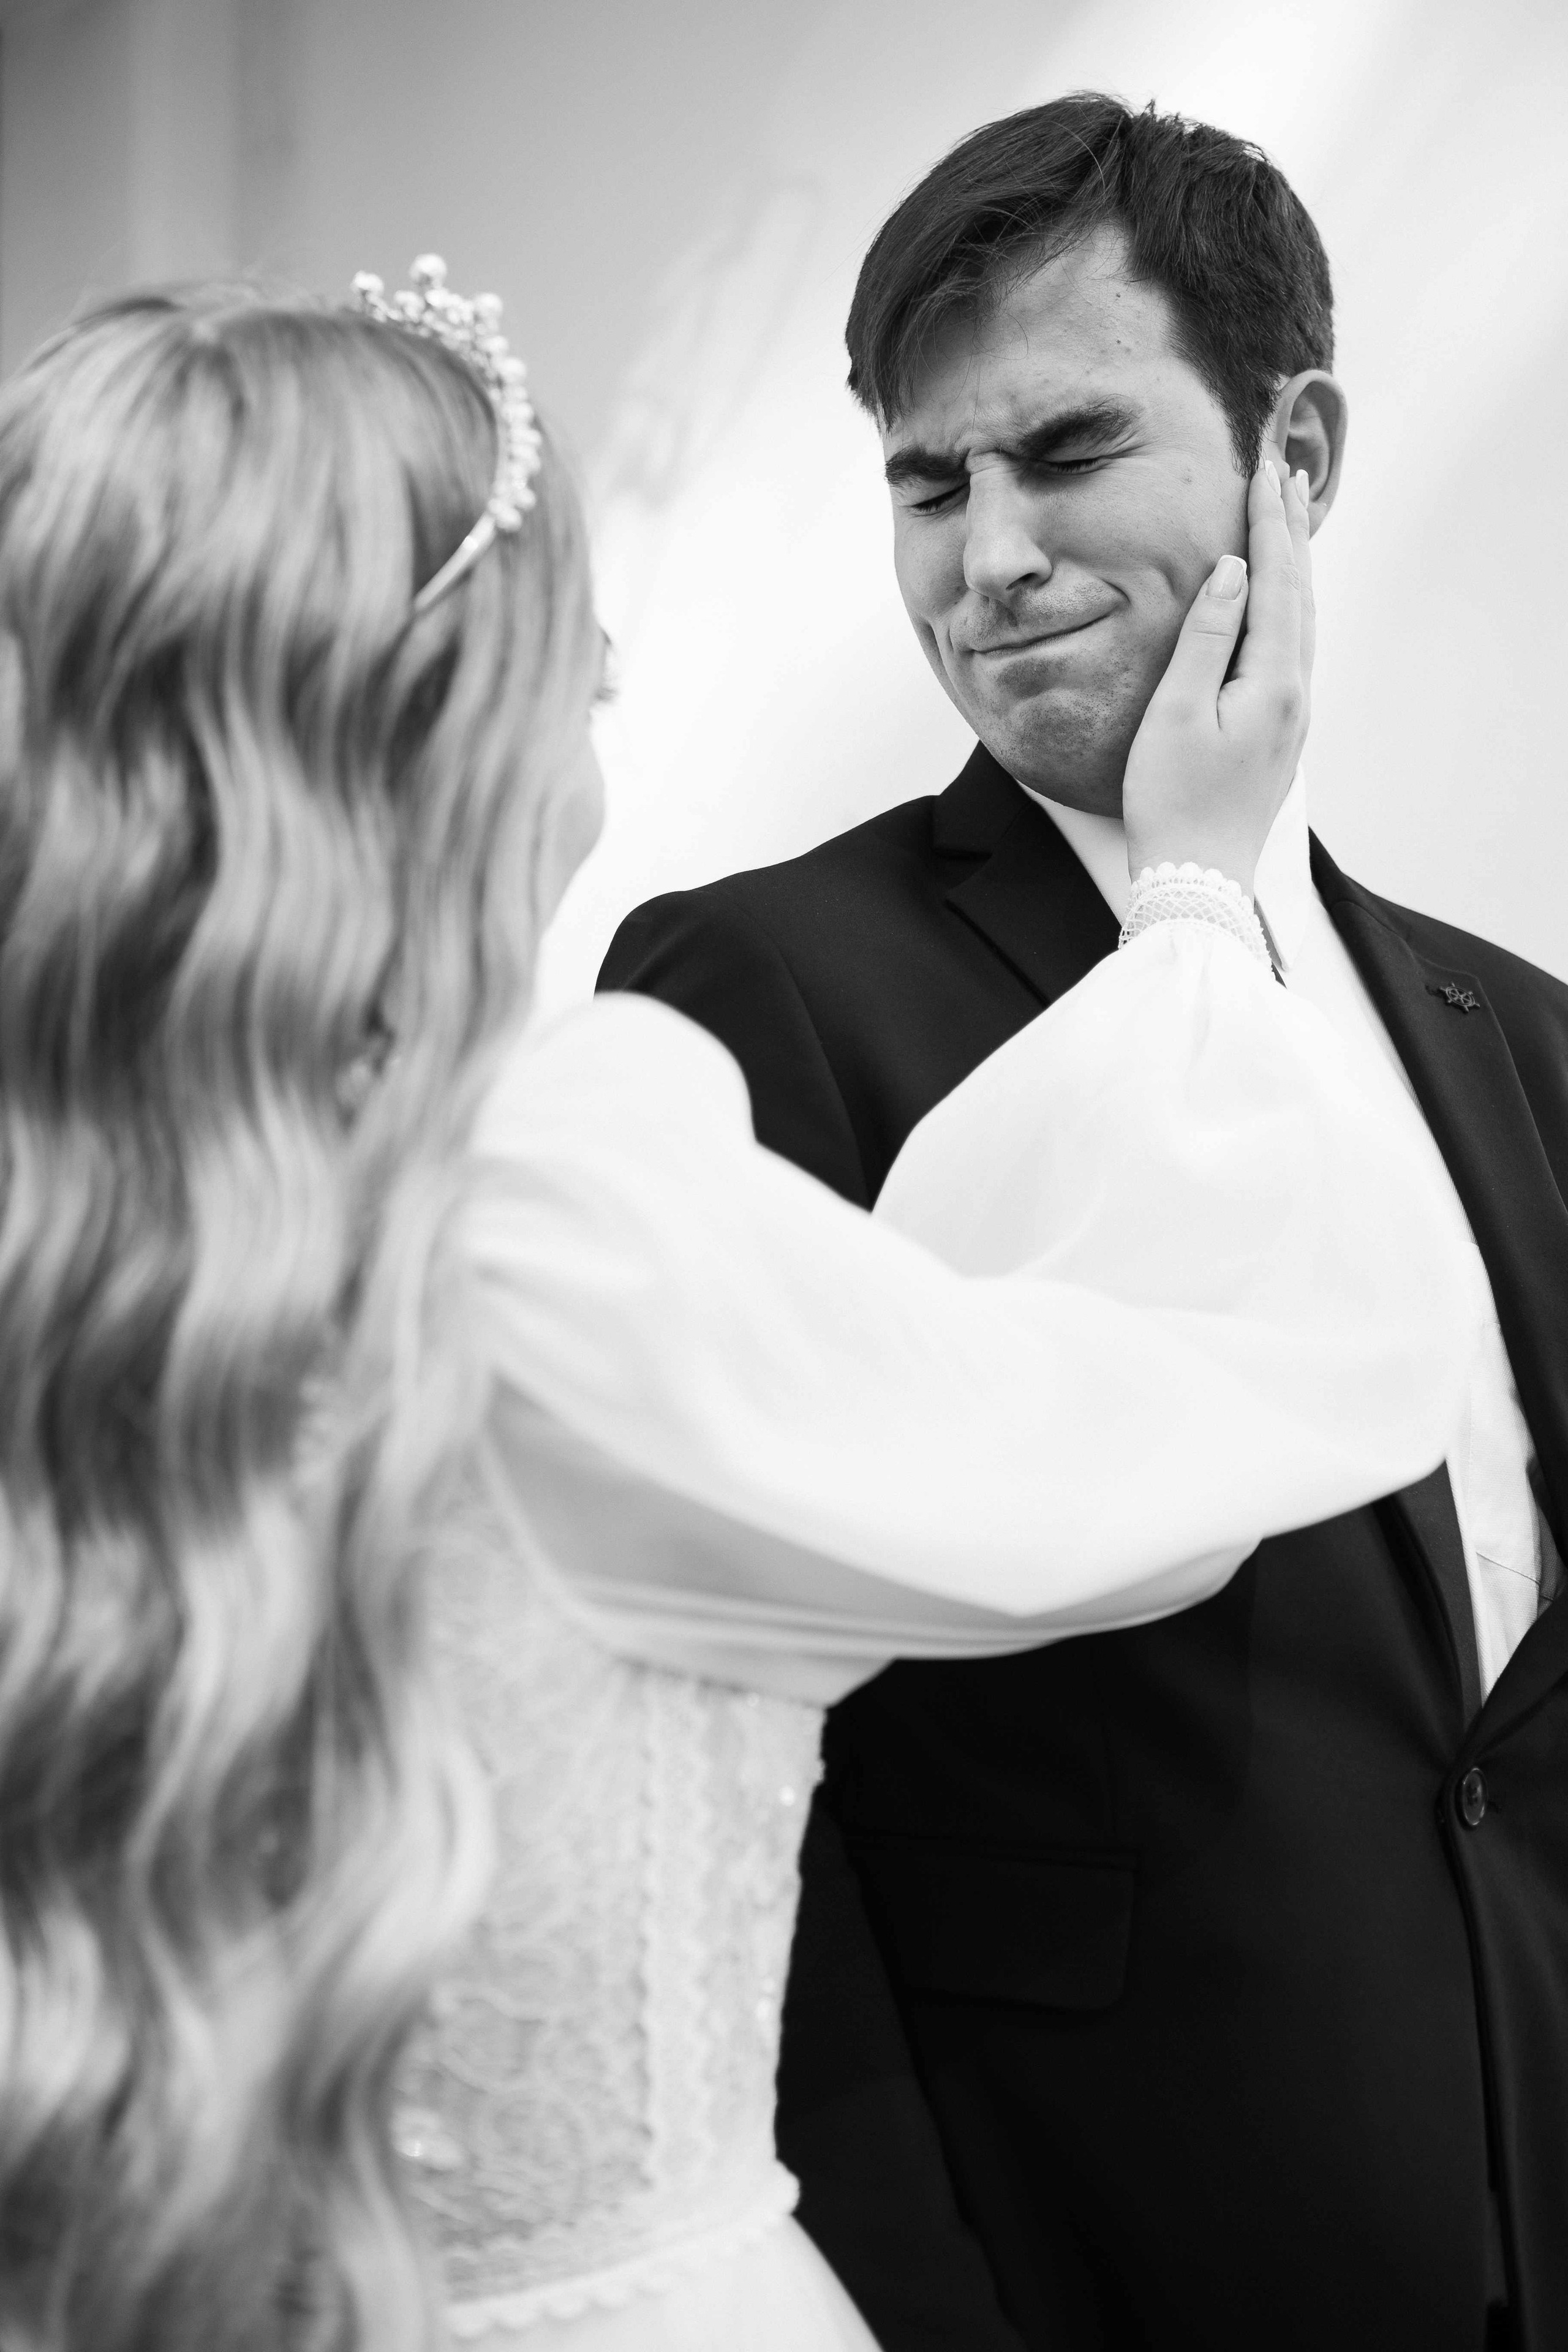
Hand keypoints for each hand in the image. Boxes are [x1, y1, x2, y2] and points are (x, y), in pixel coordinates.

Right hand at [1121, 459, 1313, 896]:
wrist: (1198, 877)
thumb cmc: (1173, 801)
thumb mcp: (1177, 712)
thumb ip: (1207, 636)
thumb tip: (1232, 571)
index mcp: (1273, 682)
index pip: (1277, 581)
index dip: (1270, 524)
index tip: (1265, 472)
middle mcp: (1294, 694)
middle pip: (1300, 594)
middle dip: (1291, 533)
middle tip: (1284, 476)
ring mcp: (1290, 716)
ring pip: (1301, 621)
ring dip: (1294, 567)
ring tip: (1287, 522)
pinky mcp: (1277, 733)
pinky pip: (1291, 648)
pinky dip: (1287, 606)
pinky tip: (1277, 600)